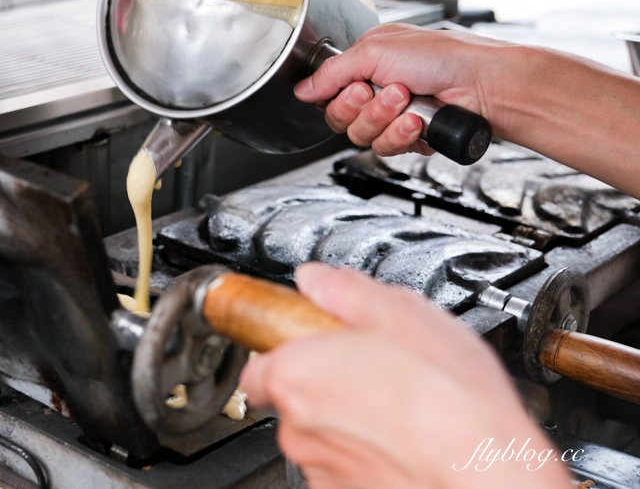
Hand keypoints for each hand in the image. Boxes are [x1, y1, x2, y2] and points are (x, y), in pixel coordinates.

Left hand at [241, 264, 573, 487]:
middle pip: (294, 400)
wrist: (488, 475)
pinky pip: (348, 471)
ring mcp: (322, 471)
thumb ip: (346, 291)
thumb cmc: (452, 404)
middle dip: (326, 386)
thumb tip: (317, 280)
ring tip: (400, 410)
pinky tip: (406, 443)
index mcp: (297, 375)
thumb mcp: (403, 314)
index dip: (288, 353)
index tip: (315, 346)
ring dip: (350, 424)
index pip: (260, 365)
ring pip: (324, 438)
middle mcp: (298, 429)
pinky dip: (370, 458)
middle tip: (371, 372)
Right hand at [295, 24, 515, 156]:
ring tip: (410, 104)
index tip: (359, 87)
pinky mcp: (411, 137)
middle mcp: (377, 90)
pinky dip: (403, 136)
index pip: (328, 94)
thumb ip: (332, 72)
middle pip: (341, 120)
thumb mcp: (376, 50)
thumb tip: (302, 89)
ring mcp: (394, 116)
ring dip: (386, 121)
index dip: (338, 98)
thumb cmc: (444, 57)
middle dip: (366, 109)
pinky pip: (388, 149)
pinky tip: (420, 123)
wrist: (486, 84)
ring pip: (363, 138)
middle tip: (391, 91)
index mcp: (366, 63)